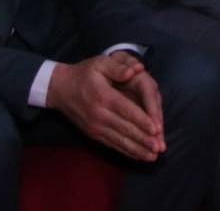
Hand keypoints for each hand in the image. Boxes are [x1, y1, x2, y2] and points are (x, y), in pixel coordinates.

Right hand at [47, 55, 162, 161]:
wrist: (59, 89)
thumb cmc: (84, 73)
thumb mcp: (100, 63)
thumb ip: (118, 67)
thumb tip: (135, 71)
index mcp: (104, 96)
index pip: (126, 111)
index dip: (142, 121)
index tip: (156, 130)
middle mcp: (99, 115)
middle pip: (125, 129)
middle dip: (143, 140)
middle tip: (159, 148)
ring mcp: (95, 127)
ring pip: (119, 141)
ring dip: (136, 150)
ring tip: (152, 157)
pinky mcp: (93, 134)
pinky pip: (111, 144)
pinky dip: (125, 151)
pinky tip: (137, 156)